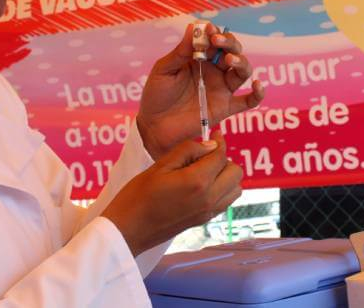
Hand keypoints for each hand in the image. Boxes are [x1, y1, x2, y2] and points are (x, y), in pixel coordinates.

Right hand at [101, 132, 241, 255]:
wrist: (128, 230)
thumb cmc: (138, 196)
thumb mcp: (160, 165)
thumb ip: (188, 150)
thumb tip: (210, 145)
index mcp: (197, 181)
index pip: (221, 155)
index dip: (218, 142)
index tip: (213, 134)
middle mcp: (208, 198)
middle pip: (236, 172)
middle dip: (224, 159)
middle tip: (205, 155)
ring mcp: (208, 212)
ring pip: (235, 188)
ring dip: (226, 176)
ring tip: (204, 171)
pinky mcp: (204, 221)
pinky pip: (226, 201)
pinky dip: (222, 190)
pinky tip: (202, 185)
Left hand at [137, 23, 264, 158]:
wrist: (154, 126)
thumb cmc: (156, 95)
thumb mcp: (164, 69)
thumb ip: (180, 51)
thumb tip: (194, 26)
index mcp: (199, 59)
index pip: (214, 40)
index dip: (214, 32)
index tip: (209, 29)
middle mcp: (214, 71)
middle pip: (232, 52)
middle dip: (229, 43)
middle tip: (218, 41)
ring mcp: (222, 89)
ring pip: (242, 71)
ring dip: (241, 62)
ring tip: (229, 59)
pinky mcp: (226, 108)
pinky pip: (248, 101)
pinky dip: (258, 93)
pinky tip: (257, 84)